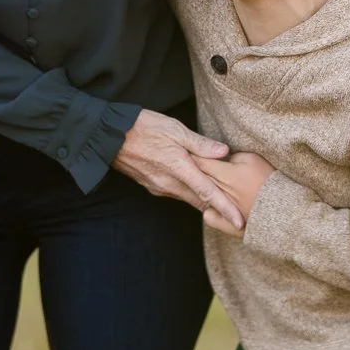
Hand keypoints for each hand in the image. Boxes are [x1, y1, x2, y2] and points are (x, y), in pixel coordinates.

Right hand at [113, 109, 241, 230]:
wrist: (110, 136)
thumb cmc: (143, 127)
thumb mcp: (175, 128)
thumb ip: (200, 144)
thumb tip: (223, 152)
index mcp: (179, 168)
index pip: (208, 193)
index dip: (225, 209)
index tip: (239, 222)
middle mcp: (169, 183)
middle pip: (200, 201)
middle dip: (218, 209)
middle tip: (238, 212)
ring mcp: (160, 187)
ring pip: (188, 197)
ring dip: (204, 200)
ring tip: (222, 200)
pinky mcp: (152, 186)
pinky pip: (176, 193)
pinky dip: (189, 192)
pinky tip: (195, 185)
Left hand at [193, 151, 274, 237]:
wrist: (282, 209)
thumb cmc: (269, 181)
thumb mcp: (253, 160)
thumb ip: (233, 157)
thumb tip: (222, 158)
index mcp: (225, 175)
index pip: (200, 162)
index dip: (192, 154)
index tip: (188, 149)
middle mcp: (219, 192)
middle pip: (197, 179)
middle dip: (190, 170)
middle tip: (186, 162)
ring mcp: (221, 209)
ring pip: (201, 197)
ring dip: (196, 189)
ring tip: (196, 181)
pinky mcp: (226, 224)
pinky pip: (208, 217)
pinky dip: (208, 210)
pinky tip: (211, 204)